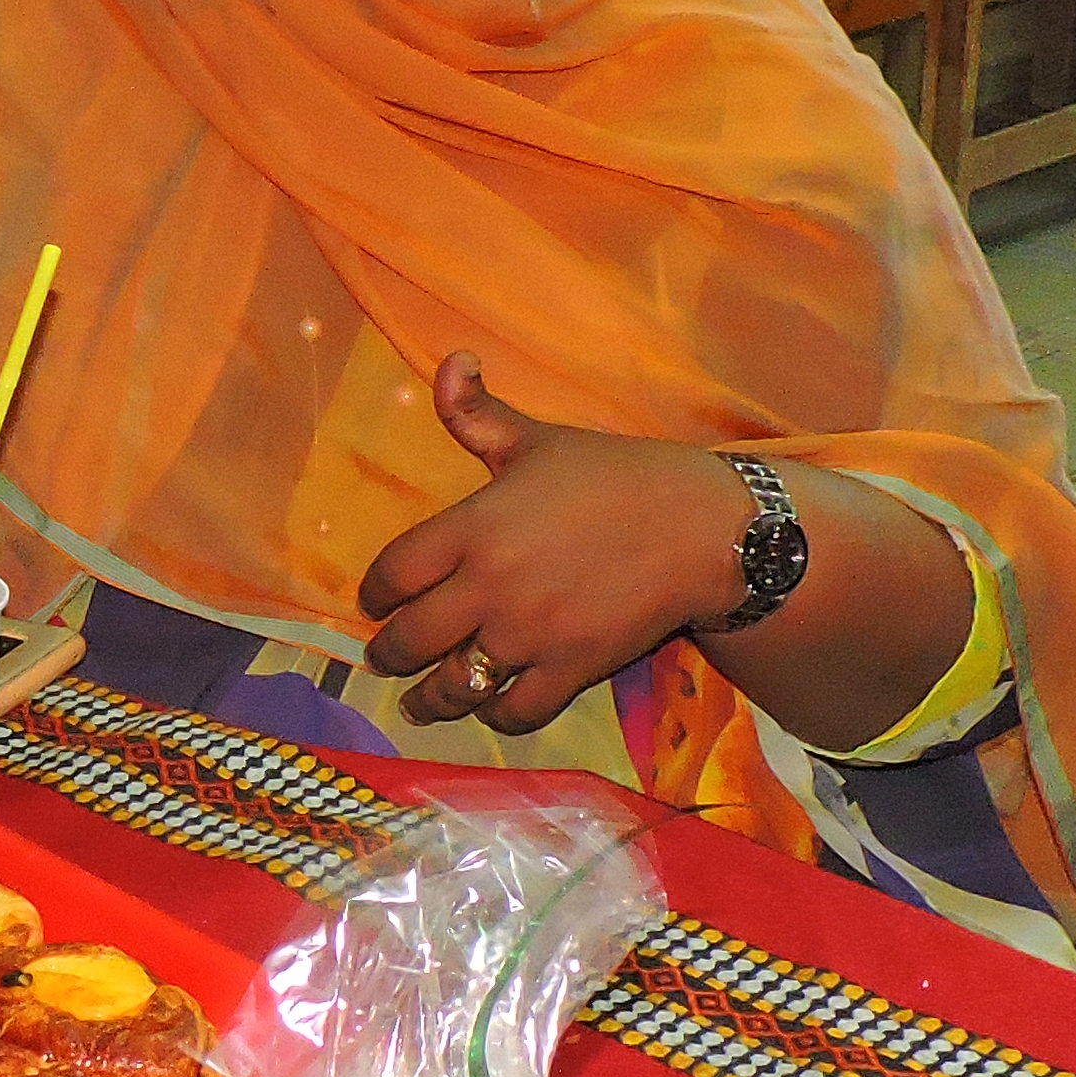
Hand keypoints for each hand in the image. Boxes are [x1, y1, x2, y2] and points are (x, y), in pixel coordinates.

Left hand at [356, 355, 727, 729]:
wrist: (701, 527)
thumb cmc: (616, 476)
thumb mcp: (540, 439)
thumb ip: (480, 413)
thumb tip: (450, 361)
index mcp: (474, 526)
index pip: (392, 574)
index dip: (374, 594)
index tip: (377, 601)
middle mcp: (491, 586)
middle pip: (409, 640)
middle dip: (389, 654)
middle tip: (386, 659)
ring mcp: (530, 634)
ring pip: (454, 687)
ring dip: (430, 699)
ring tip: (422, 701)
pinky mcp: (571, 669)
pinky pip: (514, 712)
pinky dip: (495, 715)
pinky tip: (491, 705)